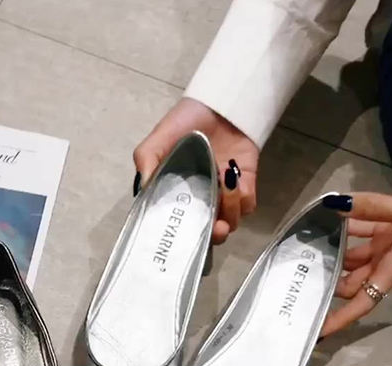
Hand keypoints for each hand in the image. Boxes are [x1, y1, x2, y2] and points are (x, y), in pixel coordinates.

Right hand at [134, 97, 259, 243]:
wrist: (219, 103)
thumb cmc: (185, 122)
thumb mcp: (158, 139)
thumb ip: (148, 160)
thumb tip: (144, 189)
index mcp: (179, 197)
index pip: (183, 228)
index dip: (187, 237)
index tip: (190, 235)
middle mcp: (202, 201)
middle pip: (211, 233)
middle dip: (216, 234)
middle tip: (218, 227)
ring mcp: (225, 196)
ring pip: (232, 220)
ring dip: (230, 207)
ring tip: (225, 180)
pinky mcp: (246, 186)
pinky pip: (248, 205)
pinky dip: (244, 196)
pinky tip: (234, 175)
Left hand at [321, 163, 391, 335]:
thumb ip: (373, 207)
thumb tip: (338, 203)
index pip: (362, 303)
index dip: (340, 319)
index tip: (317, 332)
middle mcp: (388, 260)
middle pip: (352, 280)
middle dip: (328, 280)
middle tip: (295, 275)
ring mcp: (391, 242)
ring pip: (354, 253)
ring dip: (334, 248)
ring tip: (304, 242)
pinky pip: (365, 228)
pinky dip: (349, 223)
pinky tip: (329, 213)